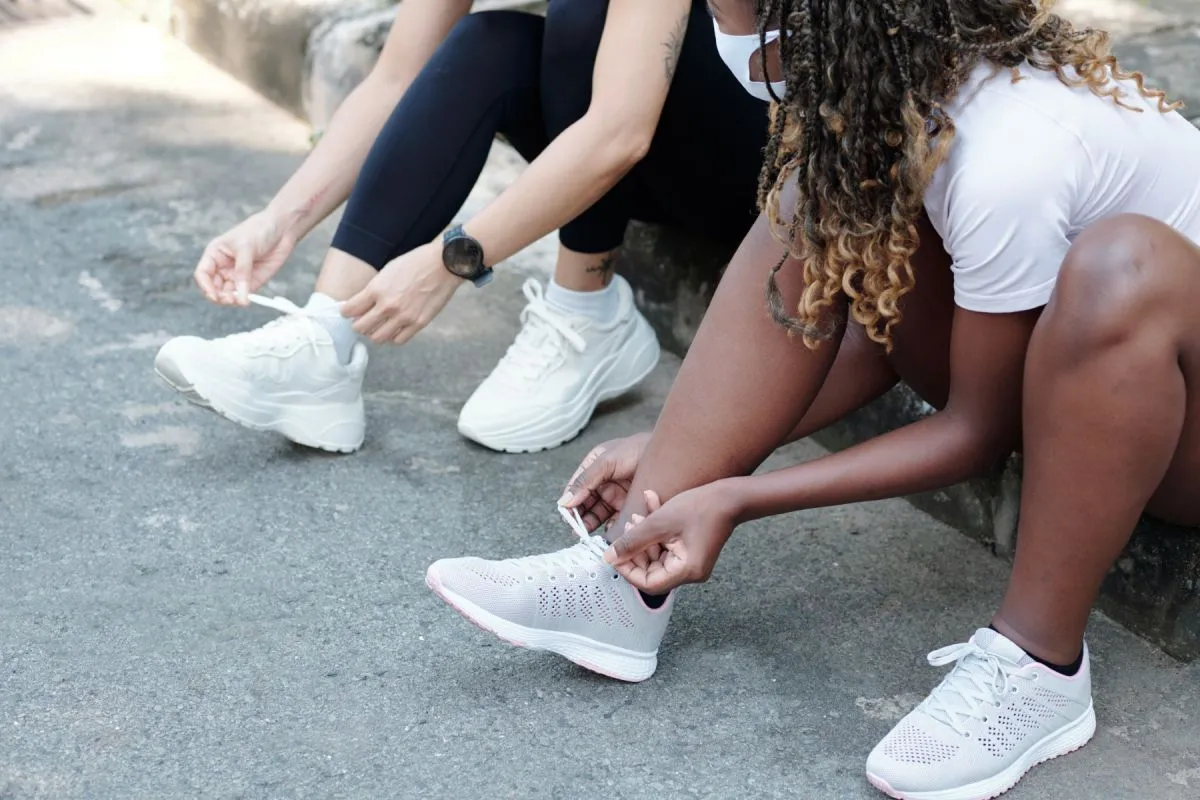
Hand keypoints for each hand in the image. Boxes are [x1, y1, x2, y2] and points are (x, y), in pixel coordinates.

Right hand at [194, 212, 294, 305]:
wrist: (282, 229)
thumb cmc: (258, 230)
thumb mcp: (246, 248)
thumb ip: (242, 272)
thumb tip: (240, 297)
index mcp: (214, 255)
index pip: (202, 274)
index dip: (205, 287)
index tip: (214, 296)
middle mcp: (223, 267)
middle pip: (214, 289)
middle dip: (219, 297)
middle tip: (230, 299)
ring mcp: (237, 276)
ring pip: (228, 295)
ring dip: (231, 300)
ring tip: (240, 300)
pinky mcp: (252, 282)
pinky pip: (244, 295)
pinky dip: (245, 300)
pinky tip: (248, 300)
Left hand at [341, 242, 464, 344]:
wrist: (443, 265)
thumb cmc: (415, 264)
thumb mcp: (387, 271)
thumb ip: (373, 290)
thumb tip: (359, 307)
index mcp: (376, 289)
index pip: (349, 310)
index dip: (346, 312)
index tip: (349, 311)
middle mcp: (387, 306)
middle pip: (360, 328)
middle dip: (358, 324)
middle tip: (363, 320)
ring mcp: (403, 317)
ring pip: (377, 338)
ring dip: (375, 333)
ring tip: (380, 325)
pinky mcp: (418, 324)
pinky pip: (398, 340)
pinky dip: (393, 336)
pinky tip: (395, 328)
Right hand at [558, 432, 651, 531]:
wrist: (668, 454)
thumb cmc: (635, 450)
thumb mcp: (606, 462)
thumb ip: (585, 481)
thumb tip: (564, 501)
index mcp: (593, 470)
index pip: (575, 490)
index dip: (569, 504)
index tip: (567, 517)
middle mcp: (602, 484)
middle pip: (585, 506)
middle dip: (580, 518)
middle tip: (578, 531)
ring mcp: (616, 496)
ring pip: (599, 516)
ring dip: (592, 526)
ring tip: (589, 536)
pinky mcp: (628, 508)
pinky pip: (615, 522)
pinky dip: (610, 530)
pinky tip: (608, 534)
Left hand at [603, 481, 741, 593]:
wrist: (730, 495)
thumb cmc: (700, 508)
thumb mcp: (659, 523)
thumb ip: (632, 541)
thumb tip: (610, 557)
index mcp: (686, 571)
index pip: (648, 583)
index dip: (628, 570)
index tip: (614, 554)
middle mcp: (689, 572)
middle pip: (651, 569)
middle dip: (636, 548)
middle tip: (626, 528)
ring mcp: (691, 560)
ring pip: (657, 553)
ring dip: (644, 535)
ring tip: (636, 515)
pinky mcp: (691, 548)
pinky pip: (667, 543)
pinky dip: (657, 529)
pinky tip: (650, 504)